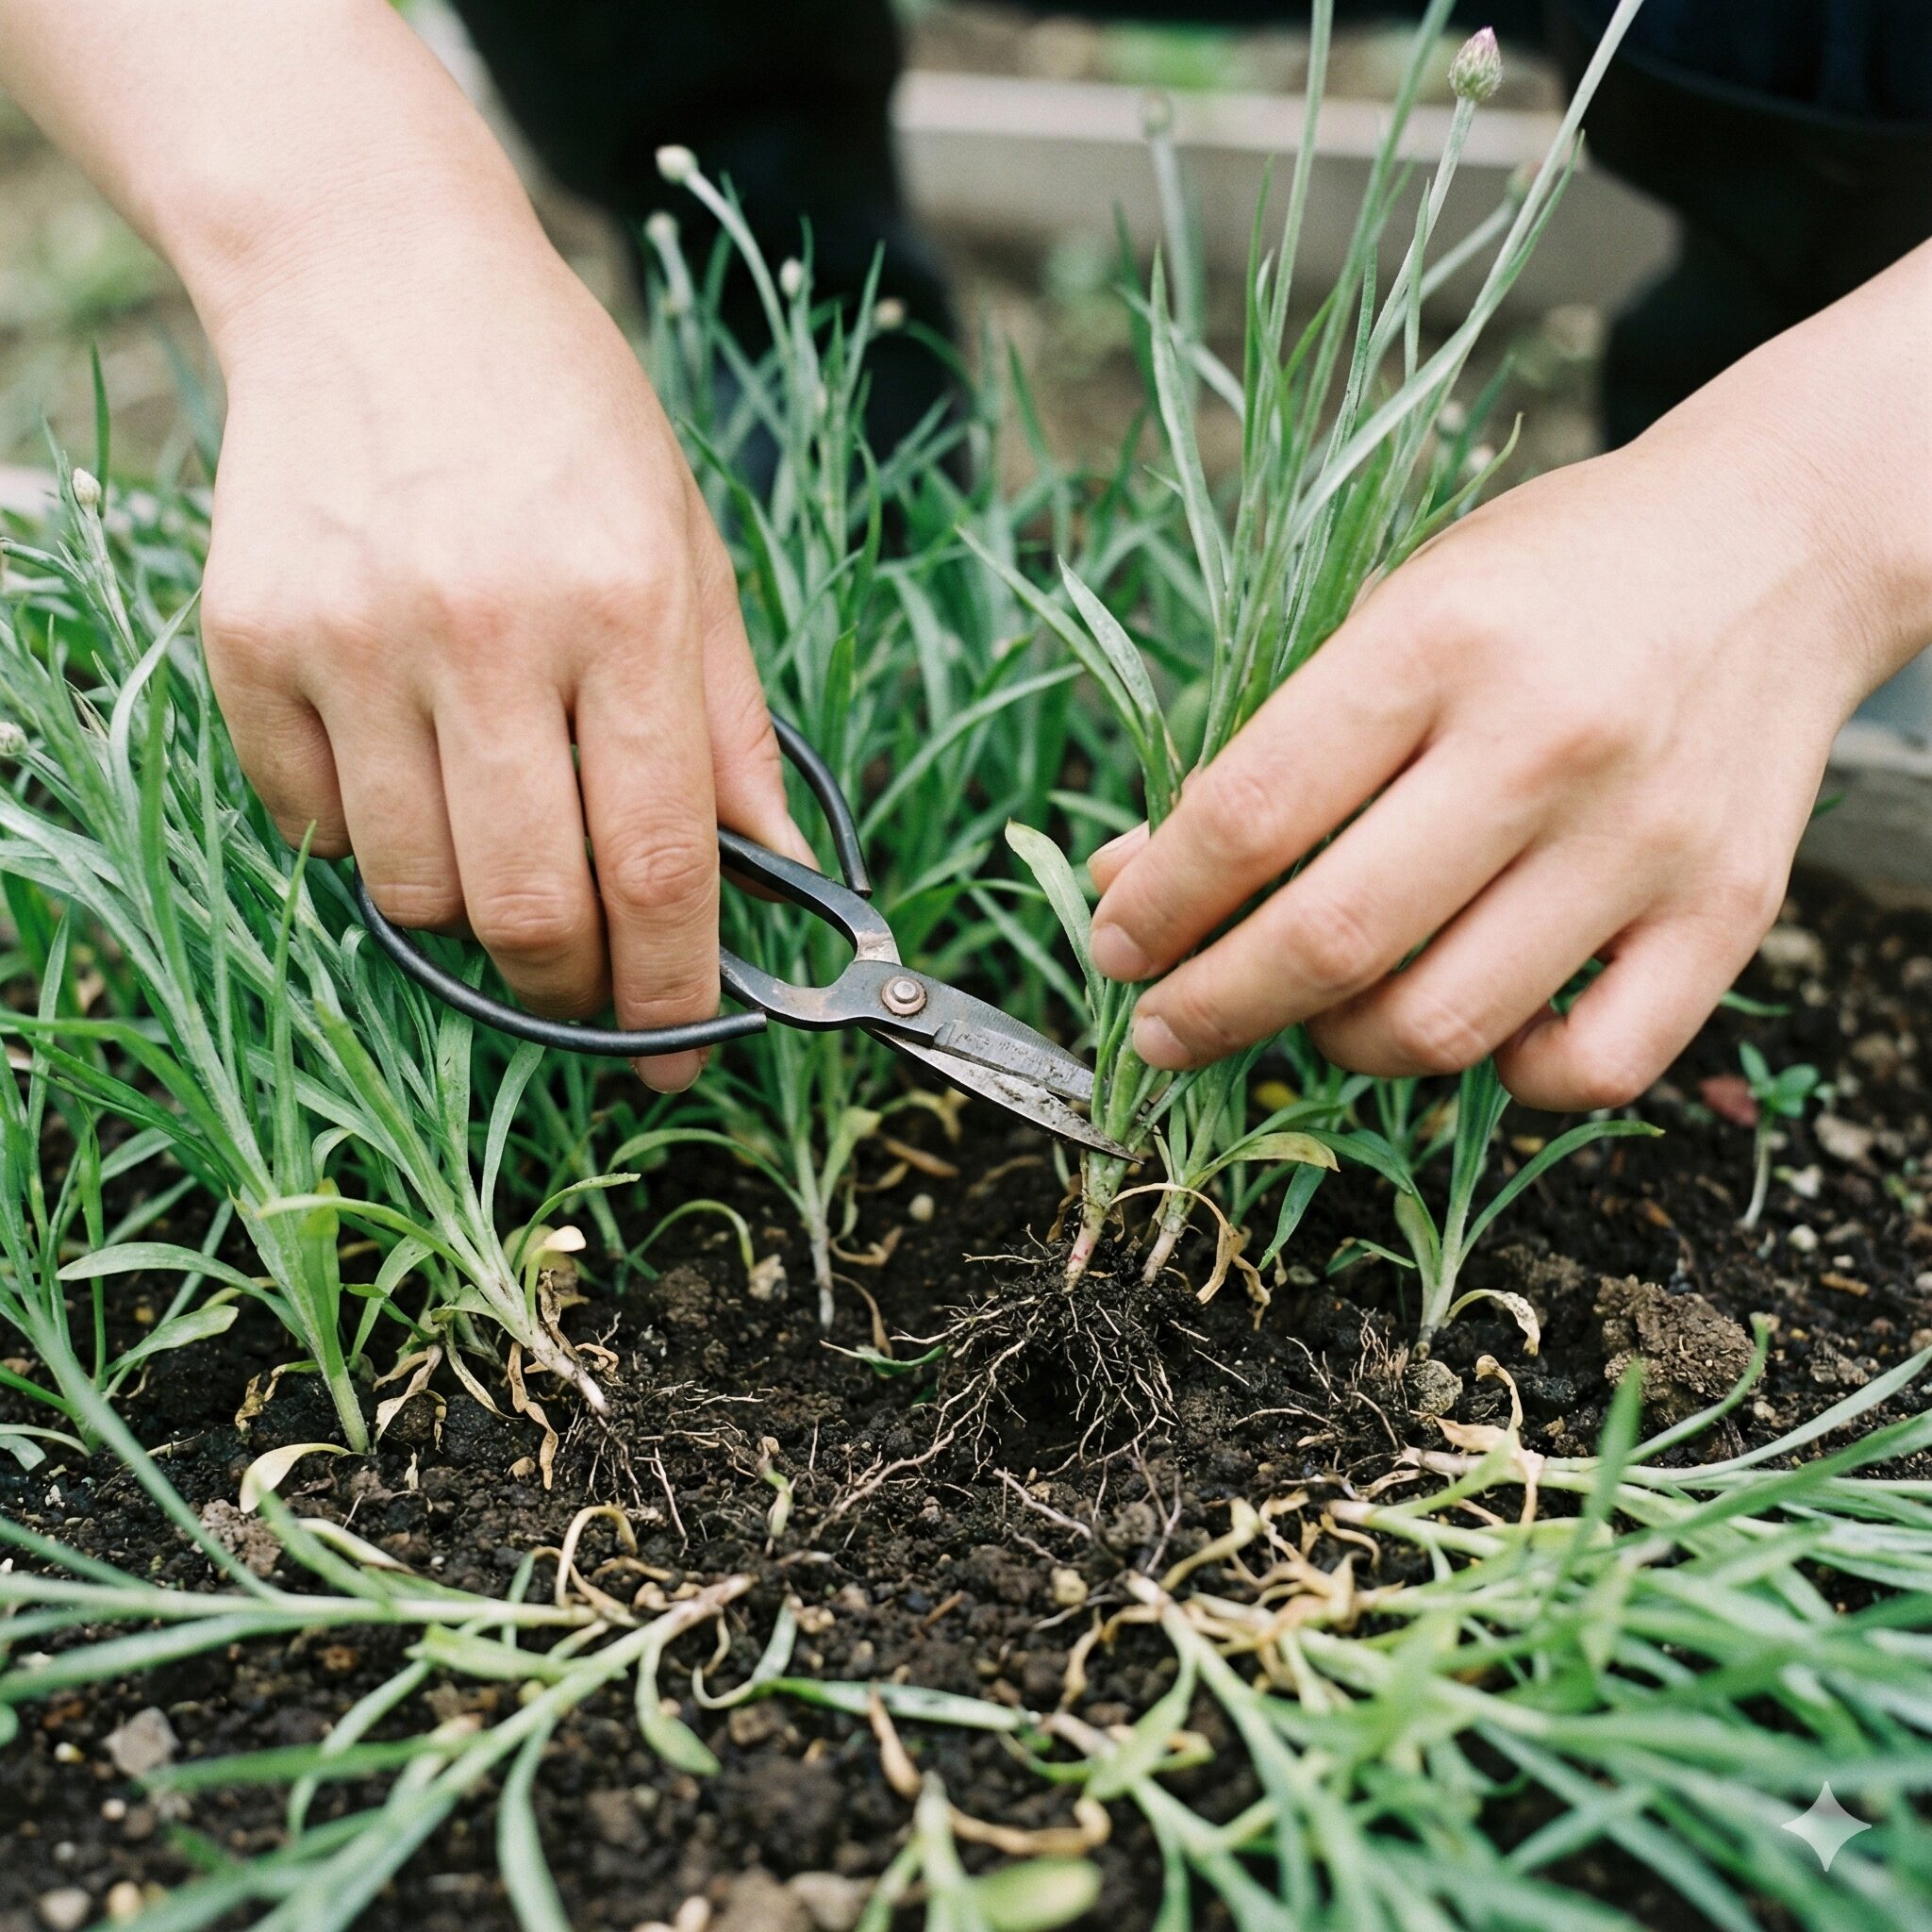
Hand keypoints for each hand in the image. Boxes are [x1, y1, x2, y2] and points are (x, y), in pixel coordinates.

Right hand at [0, 0, 803, 1092]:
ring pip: (413, 892)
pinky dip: (367, 836)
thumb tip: (778, 871)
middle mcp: (487, 629)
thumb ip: (732, 725)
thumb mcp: (689, 549)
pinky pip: (311, 825)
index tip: (685, 1050)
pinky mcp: (251, 640)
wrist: (378, 281)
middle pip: (528, 909)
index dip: (676, 987)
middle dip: (572, 989)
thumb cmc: (566, 420)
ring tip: (497, 834)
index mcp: (623, 607)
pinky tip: (404, 760)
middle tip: (590, 991)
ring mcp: (354, 638)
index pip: (658, 862)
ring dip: (468, 911)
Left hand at [1088, 247, 1931, 1111]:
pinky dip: (1501, 1079)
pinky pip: (1588, 1068)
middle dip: (1212, 1006)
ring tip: (1309, 1013)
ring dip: (1337, 1045)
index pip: (1250, 813)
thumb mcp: (1392, 609)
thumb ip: (1270, 747)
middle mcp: (1546, 742)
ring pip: (1444, 1025)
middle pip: (1332, 939)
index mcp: (1440, 641)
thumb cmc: (1547, 580)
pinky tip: (1470, 1031)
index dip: (1157, 904)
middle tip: (1163, 1028)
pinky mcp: (1729, 912)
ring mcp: (1645, 839)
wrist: (1772, 549)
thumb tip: (1130, 877)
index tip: (1114, 946)